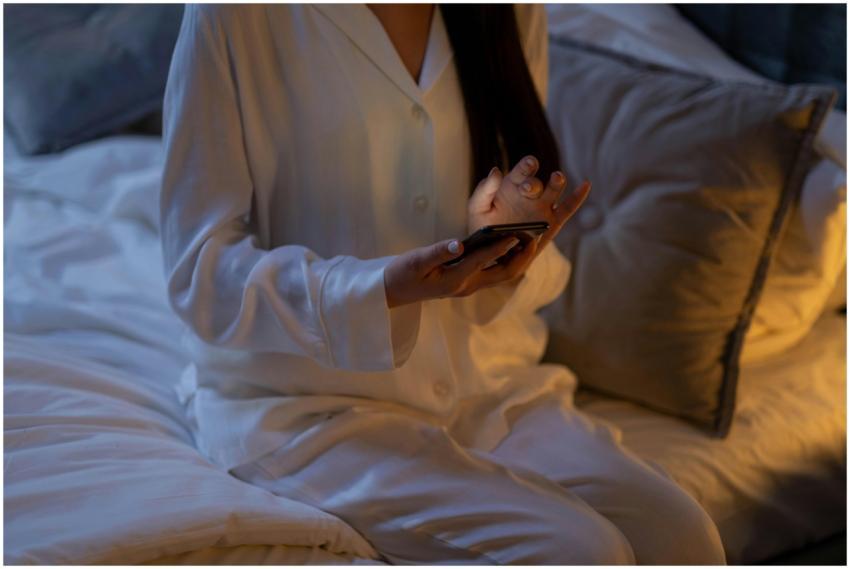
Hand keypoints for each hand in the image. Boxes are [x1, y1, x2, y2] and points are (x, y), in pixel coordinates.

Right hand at [384, 234, 539, 307]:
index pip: (483, 260)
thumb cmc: (402, 274)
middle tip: (536, 237)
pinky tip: (515, 244)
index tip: (519, 233)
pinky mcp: (468, 283)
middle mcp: (467, 285)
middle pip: (504, 274)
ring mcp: (469, 286)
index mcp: (455, 279)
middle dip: (522, 257)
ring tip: (532, 239)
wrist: (394, 292)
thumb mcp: (416, 261)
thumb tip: (458, 243)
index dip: (502, 246)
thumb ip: (438, 252)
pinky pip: (495, 272)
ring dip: (519, 259)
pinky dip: (508, 259)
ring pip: (503, 274)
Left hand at [466, 155, 590, 277]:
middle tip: (528, 189)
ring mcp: (542, 207)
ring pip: (554, 190)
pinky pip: (568, 208)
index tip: (529, 164)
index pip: (522, 171)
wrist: (491, 251)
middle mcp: (530, 193)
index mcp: (513, 184)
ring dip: (557, 183)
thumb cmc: (482, 226)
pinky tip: (586, 184)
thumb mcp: (477, 207)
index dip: (527, 166)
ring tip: (556, 178)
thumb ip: (484, 189)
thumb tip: (496, 170)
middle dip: (534, 183)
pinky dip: (578, 197)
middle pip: (537, 182)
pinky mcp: (552, 223)